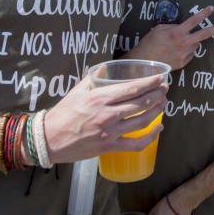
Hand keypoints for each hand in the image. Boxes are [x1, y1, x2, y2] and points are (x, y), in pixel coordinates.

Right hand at [44, 72, 167, 163]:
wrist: (48, 139)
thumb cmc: (63, 113)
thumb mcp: (77, 90)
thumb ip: (93, 78)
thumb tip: (106, 67)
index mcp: (101, 97)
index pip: (133, 88)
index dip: (151, 83)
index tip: (161, 78)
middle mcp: (108, 114)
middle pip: (141, 103)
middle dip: (158, 94)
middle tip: (165, 89)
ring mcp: (110, 132)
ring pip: (142, 121)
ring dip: (157, 111)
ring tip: (163, 103)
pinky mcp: (109, 147)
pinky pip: (135, 144)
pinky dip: (150, 137)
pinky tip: (158, 129)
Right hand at [125, 6, 213, 70]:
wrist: (145, 63)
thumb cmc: (150, 43)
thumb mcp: (159, 29)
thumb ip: (172, 27)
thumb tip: (181, 27)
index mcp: (177, 32)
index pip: (193, 21)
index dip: (203, 14)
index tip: (212, 9)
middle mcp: (184, 43)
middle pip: (203, 35)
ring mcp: (185, 54)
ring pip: (195, 45)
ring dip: (191, 42)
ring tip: (178, 44)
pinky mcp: (184, 63)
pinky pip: (189, 54)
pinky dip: (186, 51)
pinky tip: (175, 52)